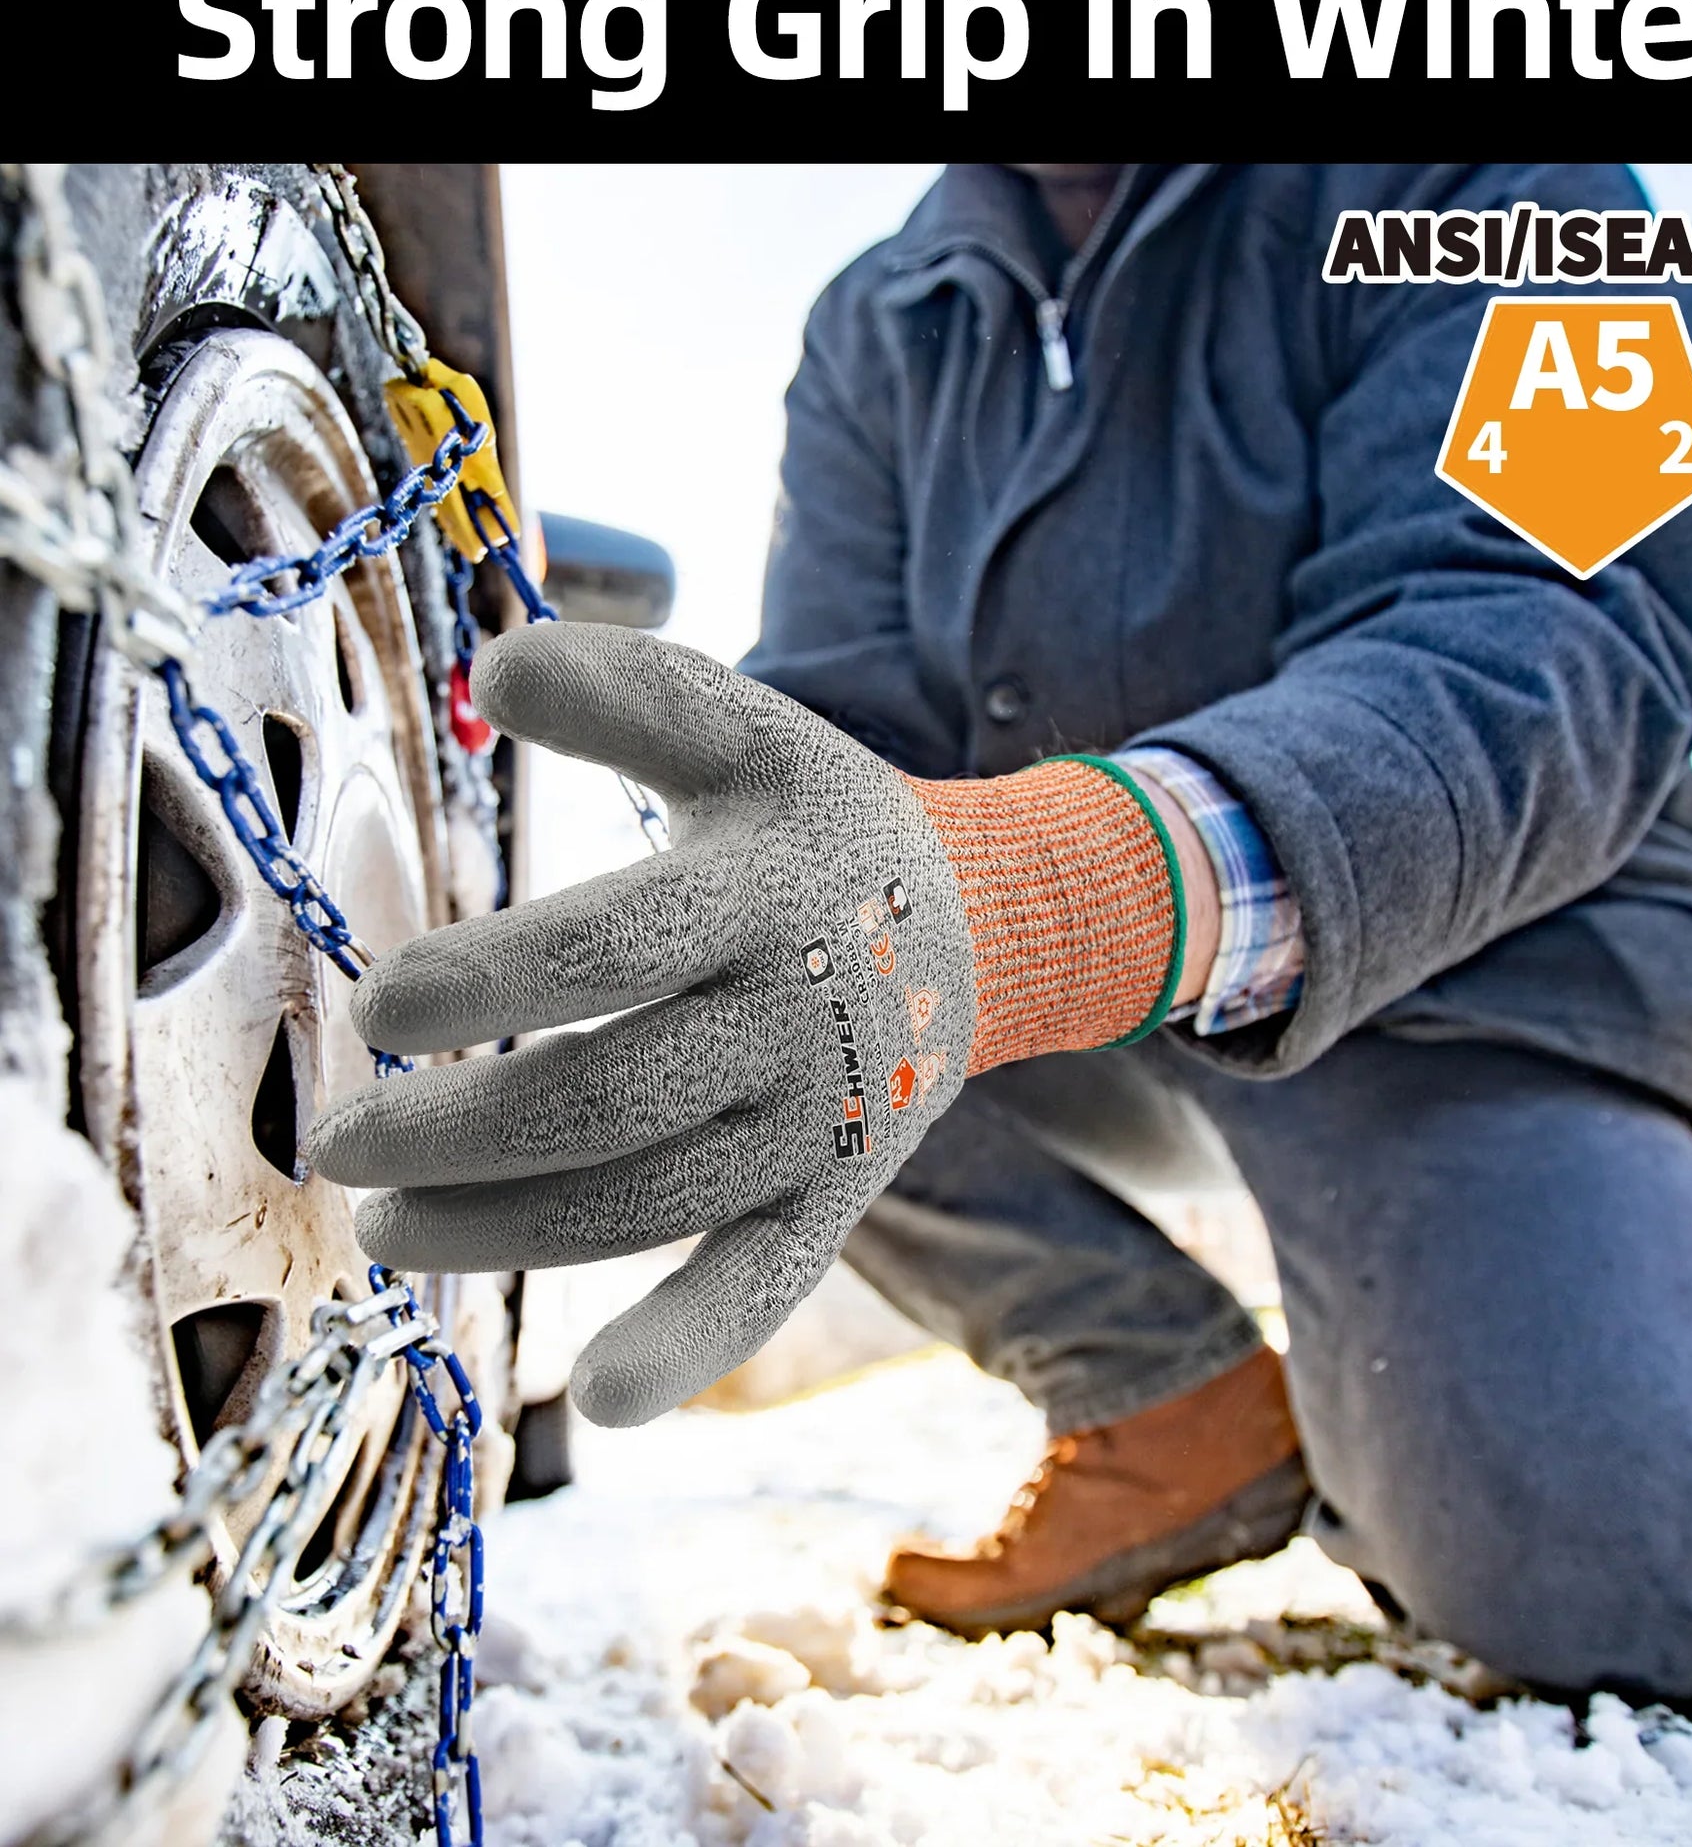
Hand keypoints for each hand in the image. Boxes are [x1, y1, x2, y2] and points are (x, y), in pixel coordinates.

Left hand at [305, 623, 1179, 1423]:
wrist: (973, 924)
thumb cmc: (814, 824)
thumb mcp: (744, 731)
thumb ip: (625, 691)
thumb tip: (491, 670)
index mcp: (774, 891)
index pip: (622, 946)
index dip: (498, 981)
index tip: (381, 1006)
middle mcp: (803, 1018)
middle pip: (614, 1098)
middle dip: (460, 1134)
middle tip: (341, 1141)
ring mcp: (820, 1122)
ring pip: (652, 1201)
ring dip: (507, 1230)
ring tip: (387, 1229)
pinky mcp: (832, 1195)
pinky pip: (766, 1281)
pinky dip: (692, 1345)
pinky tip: (600, 1399)